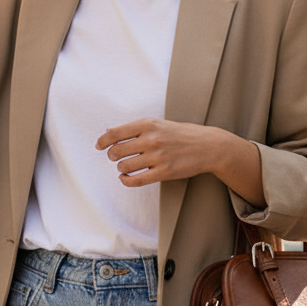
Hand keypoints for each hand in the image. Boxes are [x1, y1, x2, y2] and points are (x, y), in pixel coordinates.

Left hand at [96, 118, 264, 204]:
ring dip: (121, 168)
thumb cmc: (181, 134)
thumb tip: (109, 132)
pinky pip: (136, 180)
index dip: (102, 141)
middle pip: (116, 151)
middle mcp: (152, 139)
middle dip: (112, 156)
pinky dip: (126, 181)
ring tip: (125, 167)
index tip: (99, 146)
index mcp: (148, 124)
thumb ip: (136, 128)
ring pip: (124, 166)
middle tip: (115, 157)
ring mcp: (158, 157)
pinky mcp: (165, 172)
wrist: (208, 146)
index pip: (115, 133)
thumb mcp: (159, 124)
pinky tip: (126, 178)